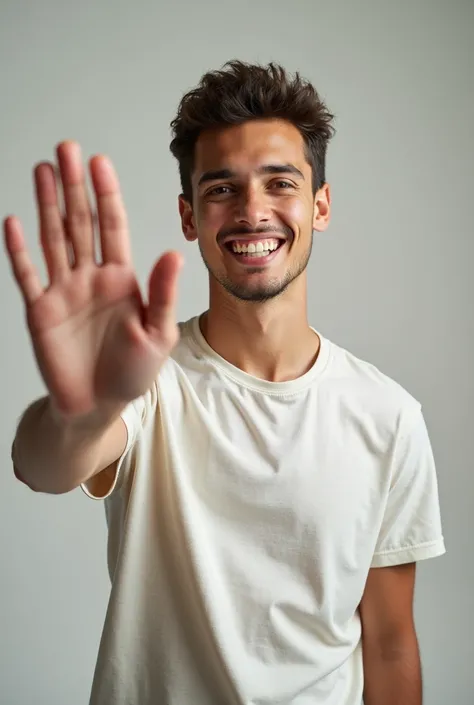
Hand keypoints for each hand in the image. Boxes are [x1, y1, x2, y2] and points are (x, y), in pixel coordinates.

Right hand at [4, 141, 182, 420]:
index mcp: (122, 279)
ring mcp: (63, 291)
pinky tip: (14, 221)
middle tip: (66, 149)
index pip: (112, 226)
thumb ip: (163, 294)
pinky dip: (19, 249)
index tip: (99, 161)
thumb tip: (173, 253)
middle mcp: (91, 277)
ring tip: (43, 170)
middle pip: (80, 222)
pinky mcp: (40, 311)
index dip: (105, 194)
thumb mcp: (158, 334)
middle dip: (74, 186)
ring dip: (47, 204)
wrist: (98, 406)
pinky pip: (27, 274)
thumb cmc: (133, 373)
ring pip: (54, 238)